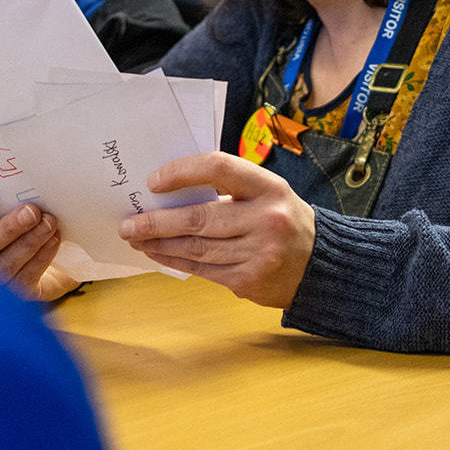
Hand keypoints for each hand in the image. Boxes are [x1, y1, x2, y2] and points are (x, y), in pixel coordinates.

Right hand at [0, 193, 79, 301]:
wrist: (48, 262)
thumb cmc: (23, 227)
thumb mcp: (11, 211)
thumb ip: (9, 198)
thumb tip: (28, 182)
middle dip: (7, 228)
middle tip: (31, 211)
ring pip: (6, 264)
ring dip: (30, 240)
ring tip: (49, 222)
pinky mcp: (15, 295)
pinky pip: (27, 276)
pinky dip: (42, 255)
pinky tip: (54, 239)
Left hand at [119, 152, 315, 308]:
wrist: (320, 264)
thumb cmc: (282, 219)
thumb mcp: (267, 193)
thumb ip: (228, 189)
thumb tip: (169, 192)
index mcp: (270, 188)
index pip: (219, 168)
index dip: (182, 172)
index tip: (154, 182)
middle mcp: (267, 220)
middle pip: (199, 218)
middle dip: (157, 222)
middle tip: (129, 223)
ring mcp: (258, 254)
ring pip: (196, 248)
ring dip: (160, 244)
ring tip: (136, 238)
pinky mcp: (249, 281)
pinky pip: (202, 270)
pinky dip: (175, 261)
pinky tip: (159, 254)